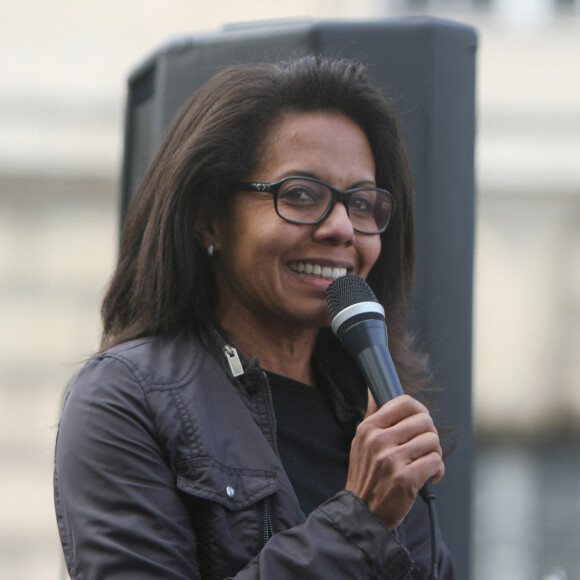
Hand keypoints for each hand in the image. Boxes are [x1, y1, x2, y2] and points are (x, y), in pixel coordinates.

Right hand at [345, 393, 443, 528]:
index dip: (419, 410)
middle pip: (424, 421)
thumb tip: (374, 390)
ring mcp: (391, 460)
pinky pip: (436, 462)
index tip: (420, 421)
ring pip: (432, 441)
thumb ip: (372, 417)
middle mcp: (378, 441)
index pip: (404, 403)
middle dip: (429, 435)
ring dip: (434, 454)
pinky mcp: (405, 479)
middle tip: (423, 448)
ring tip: (424, 463)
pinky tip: (428, 477)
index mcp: (368, 428)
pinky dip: (437, 470)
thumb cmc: (367, 475)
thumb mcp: (361, 442)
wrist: (363, 513)